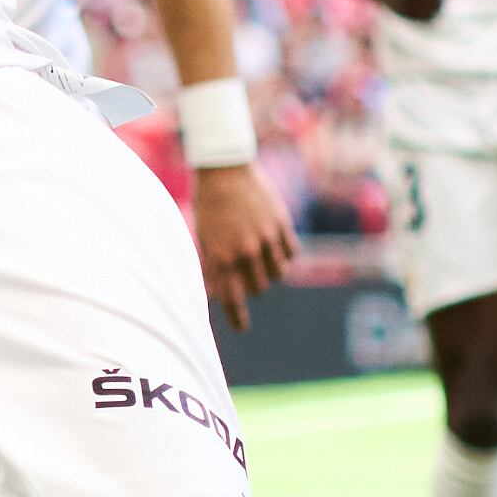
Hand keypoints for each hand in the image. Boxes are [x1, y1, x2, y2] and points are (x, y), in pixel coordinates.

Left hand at [188, 158, 294, 326]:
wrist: (224, 169)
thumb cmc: (208, 205)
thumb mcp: (204, 238)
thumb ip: (212, 268)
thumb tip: (214, 296)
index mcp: (221, 257)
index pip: (233, 299)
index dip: (237, 318)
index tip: (241, 327)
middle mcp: (246, 251)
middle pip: (258, 289)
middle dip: (252, 287)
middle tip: (246, 275)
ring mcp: (267, 239)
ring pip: (277, 274)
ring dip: (269, 272)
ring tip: (260, 258)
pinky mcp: (282, 225)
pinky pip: (291, 254)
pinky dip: (284, 255)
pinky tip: (274, 246)